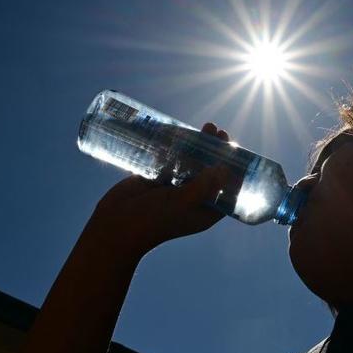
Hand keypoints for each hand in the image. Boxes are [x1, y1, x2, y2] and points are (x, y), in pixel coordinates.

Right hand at [85, 122, 231, 257]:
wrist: (114, 225)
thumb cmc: (151, 220)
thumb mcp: (182, 204)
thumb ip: (203, 187)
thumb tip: (225, 169)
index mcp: (204, 211)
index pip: (227, 190)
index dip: (235, 172)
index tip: (237, 152)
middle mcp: (192, 199)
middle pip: (211, 172)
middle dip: (217, 153)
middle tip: (221, 134)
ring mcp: (174, 188)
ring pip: (192, 163)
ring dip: (200, 146)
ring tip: (208, 127)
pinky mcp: (157, 178)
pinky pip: (172, 160)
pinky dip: (178, 147)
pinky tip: (183, 131)